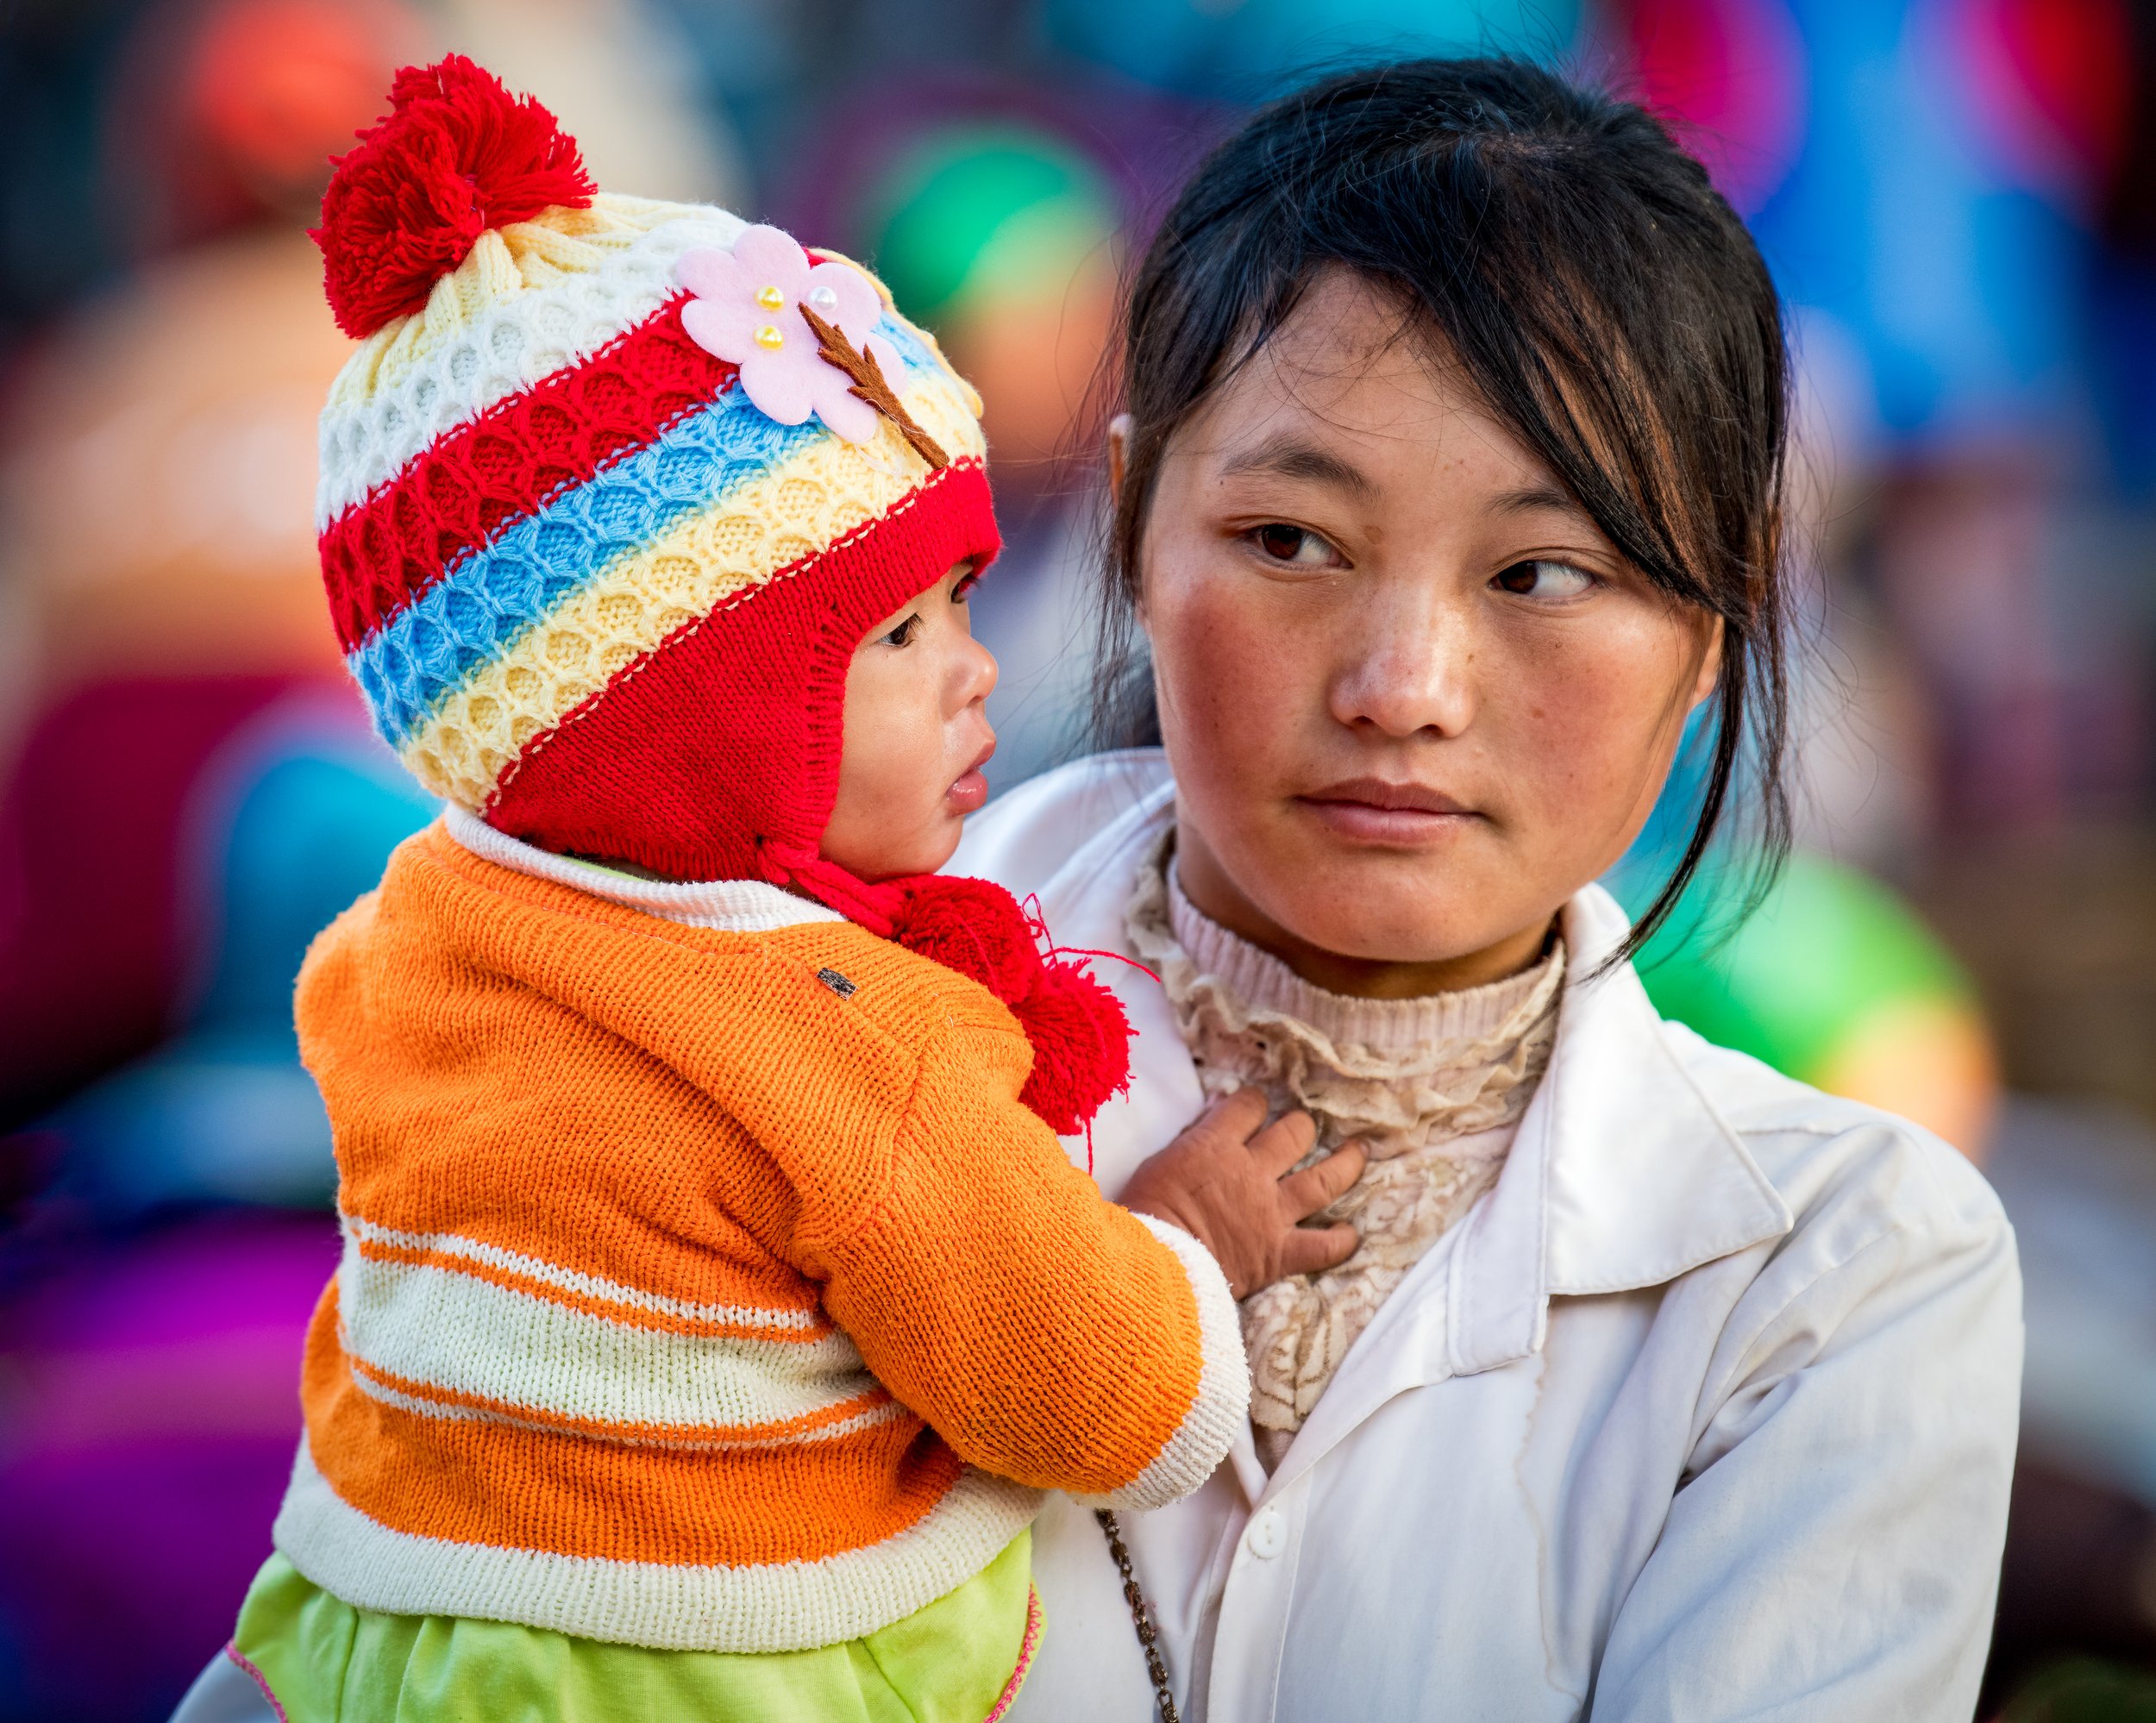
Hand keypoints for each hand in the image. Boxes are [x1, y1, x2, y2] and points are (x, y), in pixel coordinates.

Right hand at [1119, 1088, 1366, 1298]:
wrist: (1153, 1265)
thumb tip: (1211, 1118)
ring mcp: (1271, 1212)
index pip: (1248, 1106)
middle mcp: (1252, 1172)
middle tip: (1303, 1129)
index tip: (1253, 1108)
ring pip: (1324, 1179)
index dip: (1253, 1103)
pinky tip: (1349, 1234)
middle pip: (1295, 1133)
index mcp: (1216, 1145)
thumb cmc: (1143, 1215)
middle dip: (1301, 1127)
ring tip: (1358, 1153)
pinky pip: (1323, 1246)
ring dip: (1346, 1164)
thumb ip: (1189, 1141)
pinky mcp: (1279, 1253)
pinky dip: (1340, 1241)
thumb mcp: (1156, 1163)